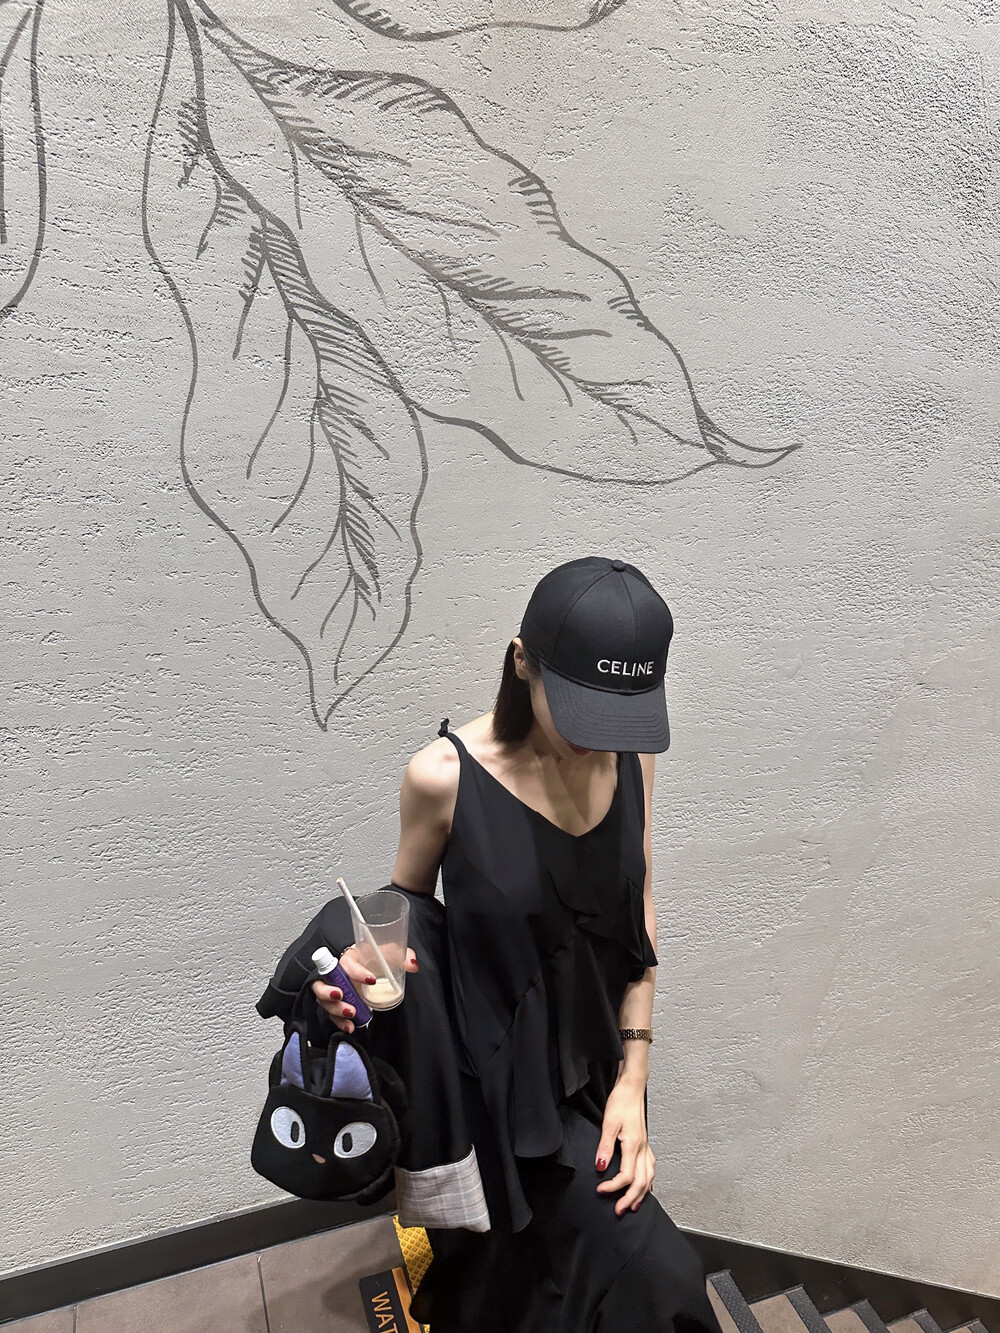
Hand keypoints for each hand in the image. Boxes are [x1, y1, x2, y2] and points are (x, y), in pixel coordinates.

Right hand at [311, 945, 419, 1032]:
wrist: (374, 970)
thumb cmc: (378, 958)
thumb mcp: (391, 954)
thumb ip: (403, 956)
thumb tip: (412, 964)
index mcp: (350, 958)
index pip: (346, 963)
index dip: (356, 972)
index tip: (372, 980)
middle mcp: (338, 975)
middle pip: (324, 982)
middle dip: (329, 991)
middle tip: (342, 996)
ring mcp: (335, 990)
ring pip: (323, 1000)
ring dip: (335, 1008)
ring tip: (351, 1013)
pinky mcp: (337, 1005)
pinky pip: (331, 1015)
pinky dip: (339, 1023)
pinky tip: (350, 1027)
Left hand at [594, 1080, 654, 1215]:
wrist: (632, 1087)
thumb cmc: (620, 1101)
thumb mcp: (608, 1122)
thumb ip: (604, 1146)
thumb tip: (600, 1167)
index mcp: (633, 1145)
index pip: (626, 1176)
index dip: (614, 1186)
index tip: (601, 1190)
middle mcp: (642, 1149)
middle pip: (641, 1182)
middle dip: (630, 1198)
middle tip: (619, 1210)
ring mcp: (645, 1146)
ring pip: (649, 1177)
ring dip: (641, 1193)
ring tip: (633, 1206)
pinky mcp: (645, 1142)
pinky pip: (651, 1167)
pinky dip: (649, 1181)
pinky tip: (647, 1186)